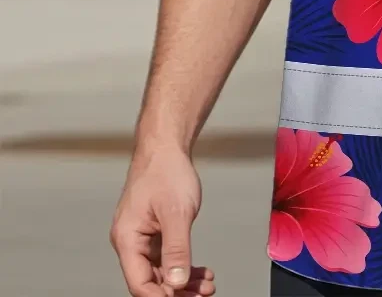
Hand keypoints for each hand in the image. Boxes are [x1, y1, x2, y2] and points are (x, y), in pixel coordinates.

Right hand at [111, 145, 214, 296]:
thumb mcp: (176, 212)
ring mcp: (143, 237)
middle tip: (203, 295)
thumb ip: (176, 249)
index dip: (163, 296)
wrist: (167, 147)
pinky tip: (201, 272)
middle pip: (151, 281)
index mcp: (128, 239)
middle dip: (178, 291)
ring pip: (161, 271)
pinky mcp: (155, 232)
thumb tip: (176, 282)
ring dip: (183, 281)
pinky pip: (167, 257)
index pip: (140, 283)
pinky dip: (184, 265)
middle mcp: (131, 242)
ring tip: (207, 285)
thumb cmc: (166, 171)